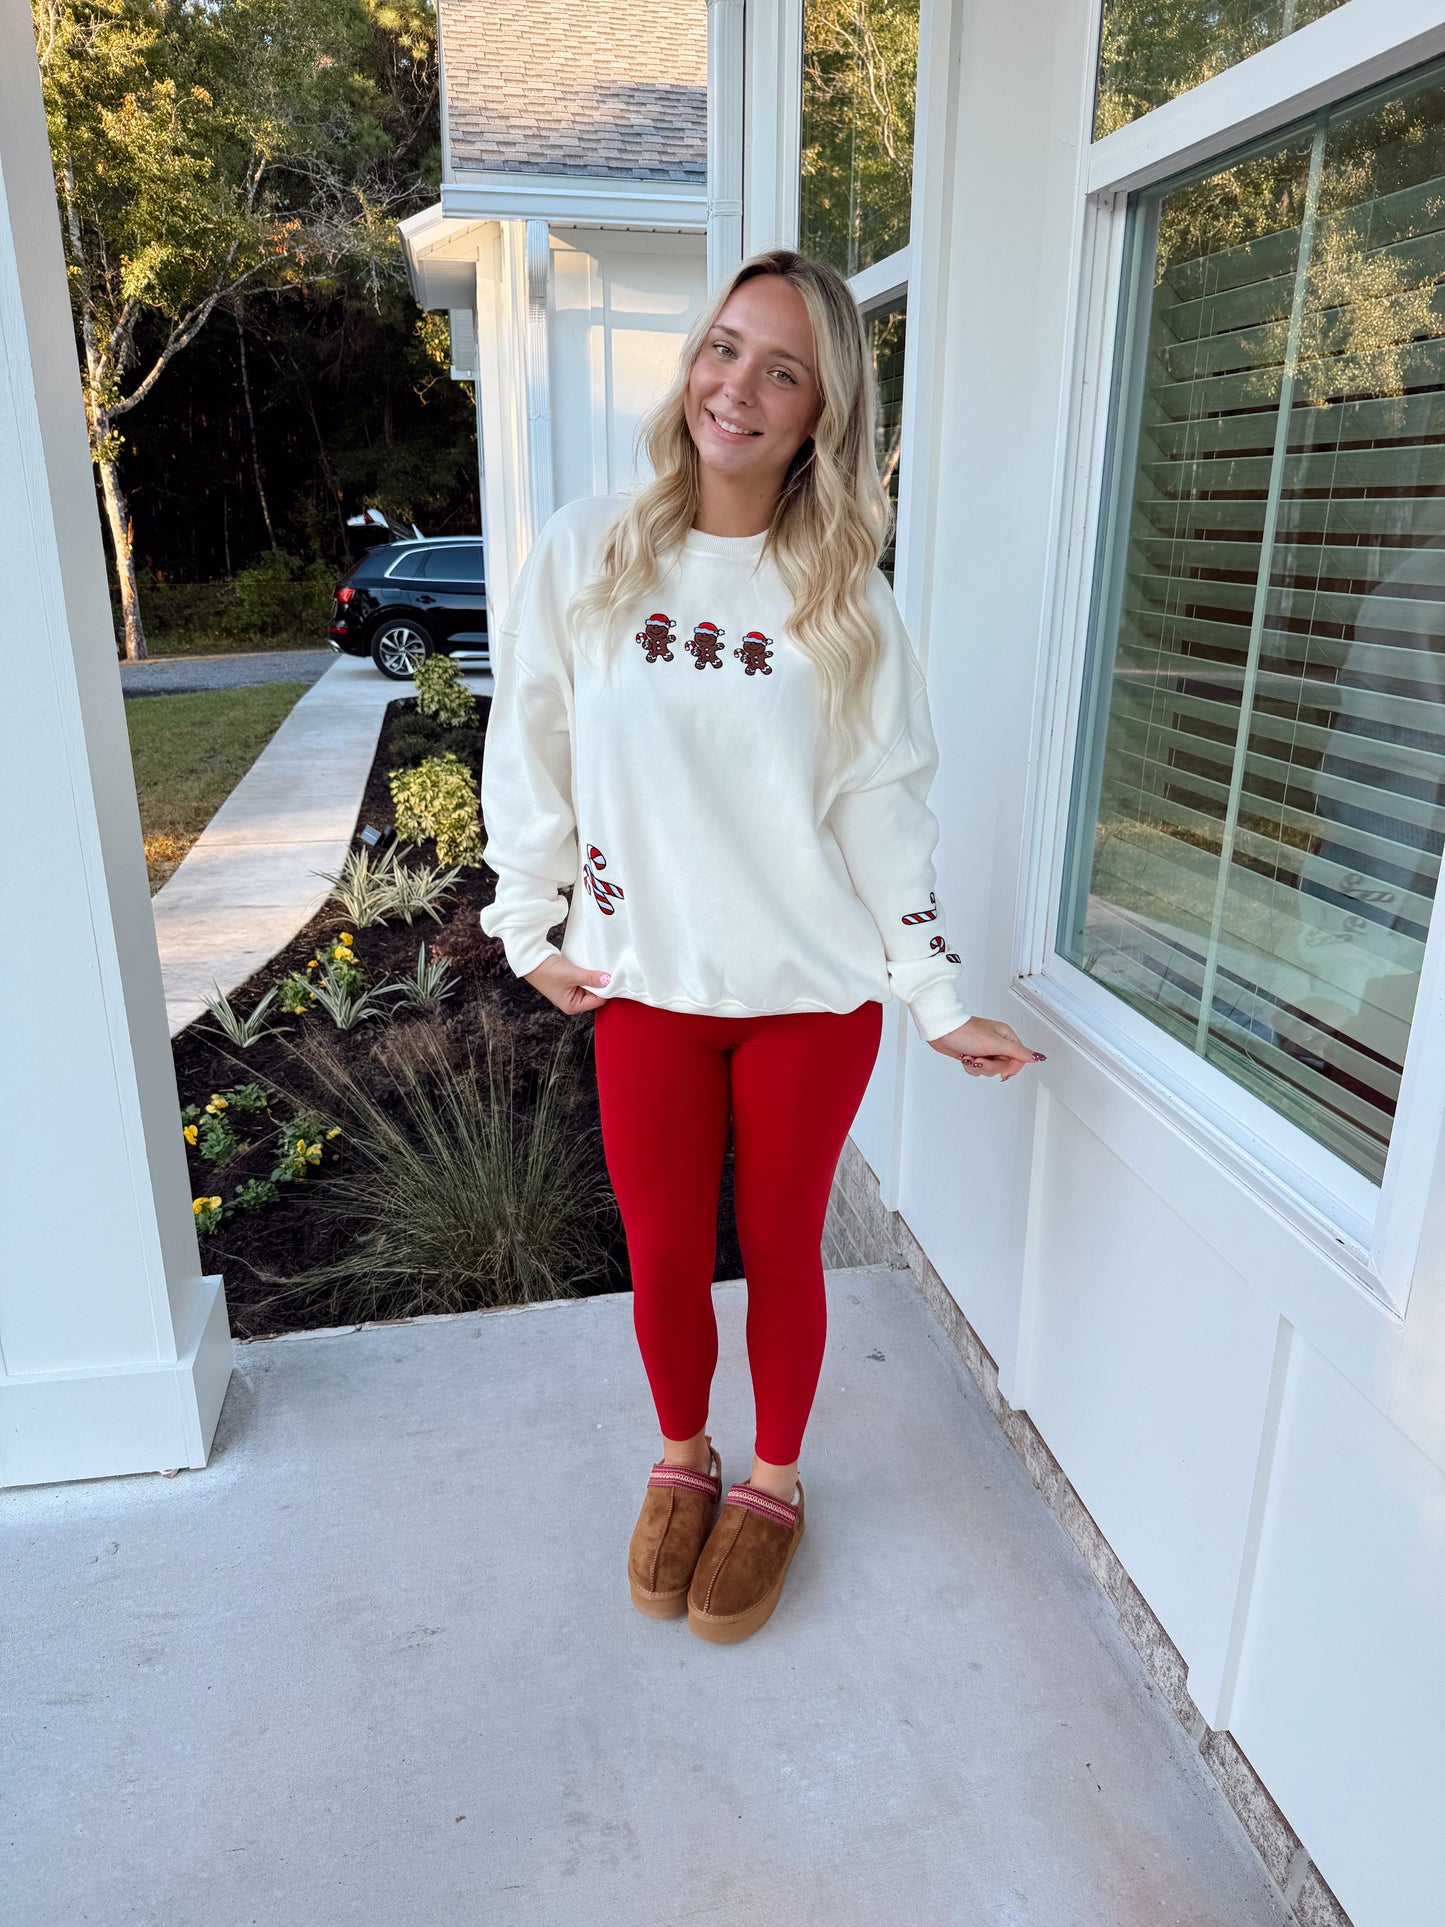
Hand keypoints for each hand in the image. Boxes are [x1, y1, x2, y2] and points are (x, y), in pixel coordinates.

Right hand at [525, 954, 611, 1014]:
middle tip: (604, 970)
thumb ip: (591, 978)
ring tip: (593, 967)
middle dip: (600, 983)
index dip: (606, 989)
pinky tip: (587, 966)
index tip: (612, 977)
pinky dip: (587, 972)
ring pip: (591, 985)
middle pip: (596, 994)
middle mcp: (573, 1001)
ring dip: (593, 976)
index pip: (598, 1001)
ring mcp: (571, 991)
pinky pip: (585, 978)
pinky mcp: (570, 981)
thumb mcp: (572, 975)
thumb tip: (608, 980)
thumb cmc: (546, 971)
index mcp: (572, 1006)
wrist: (531, 959)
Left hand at [927, 1015, 1044, 1081]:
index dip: (1010, 1068)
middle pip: (1004, 1066)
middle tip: (980, 1058)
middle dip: (989, 1066)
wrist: (942, 1031)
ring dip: (978, 1067)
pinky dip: (970, 1067)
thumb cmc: (965, 1032)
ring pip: (990, 1070)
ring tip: (971, 1056)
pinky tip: (965, 1057)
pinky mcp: (974, 1055)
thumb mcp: (995, 1043)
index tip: (1001, 1070)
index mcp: (1006, 1036)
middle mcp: (997, 1042)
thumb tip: (1037, 1056)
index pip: (1019, 1058)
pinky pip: (978, 1069)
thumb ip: (1017, 1052)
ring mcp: (985, 1049)